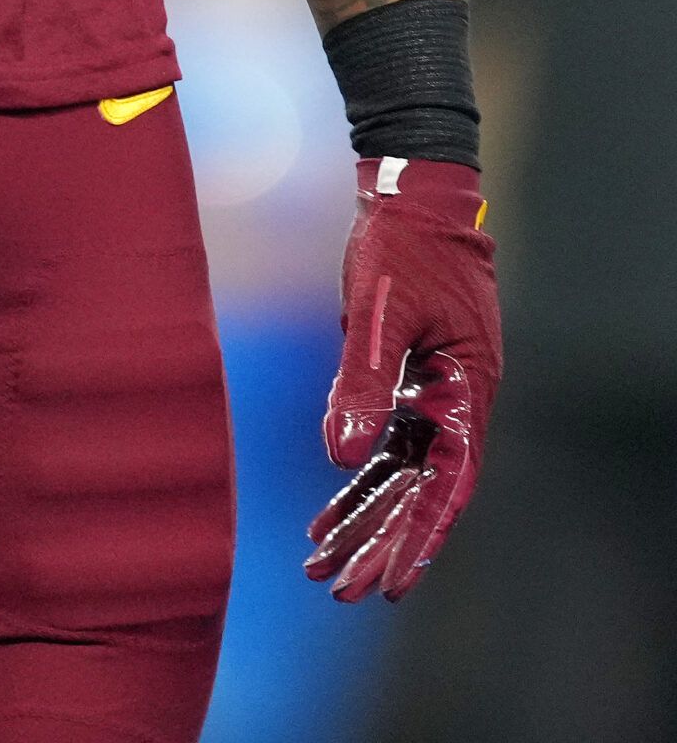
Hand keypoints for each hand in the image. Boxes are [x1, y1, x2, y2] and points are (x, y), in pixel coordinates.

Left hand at [305, 155, 500, 602]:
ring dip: (364, 520)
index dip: (420, 539)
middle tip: (340, 590)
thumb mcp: (380, 314)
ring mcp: (433, 397)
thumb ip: (362, 383)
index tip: (392, 586)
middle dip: (381, 544)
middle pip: (420, 492)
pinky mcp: (407, 384)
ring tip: (321, 565)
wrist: (409, 195)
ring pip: (399, 477)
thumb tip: (341, 458)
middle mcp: (456, 405)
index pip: (447, 485)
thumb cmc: (402, 247)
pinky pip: (384, 448)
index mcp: (465, 392)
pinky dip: (357, 483)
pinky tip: (325, 517)